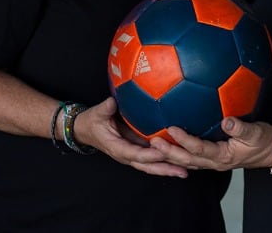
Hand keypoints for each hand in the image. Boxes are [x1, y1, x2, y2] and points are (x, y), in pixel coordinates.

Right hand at [76, 96, 190, 177]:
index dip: (150, 154)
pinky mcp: (136, 151)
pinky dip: (164, 162)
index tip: (164, 152)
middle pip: (148, 166)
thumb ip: (105, 109)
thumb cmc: (91, 122)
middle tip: (184, 170)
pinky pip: (152, 160)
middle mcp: (126, 155)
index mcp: (117, 148)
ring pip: (151, 166)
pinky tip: (179, 162)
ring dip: (168, 169)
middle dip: (165, 169)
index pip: (135, 154)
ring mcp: (132, 155)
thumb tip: (112, 102)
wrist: (85, 130)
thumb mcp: (97, 114)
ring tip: (186, 171)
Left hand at [153, 117, 271, 171]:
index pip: (198, 149)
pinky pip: (193, 157)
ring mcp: (213, 161)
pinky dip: (180, 152)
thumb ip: (240, 128)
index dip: (183, 140)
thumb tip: (227, 120)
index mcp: (222, 156)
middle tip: (152, 142)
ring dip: (170, 155)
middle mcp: (214, 161)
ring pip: (187, 161)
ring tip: (155, 146)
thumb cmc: (266, 141)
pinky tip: (172, 144)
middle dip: (168, 152)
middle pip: (186, 160)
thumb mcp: (256, 133)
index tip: (170, 128)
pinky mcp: (214, 157)